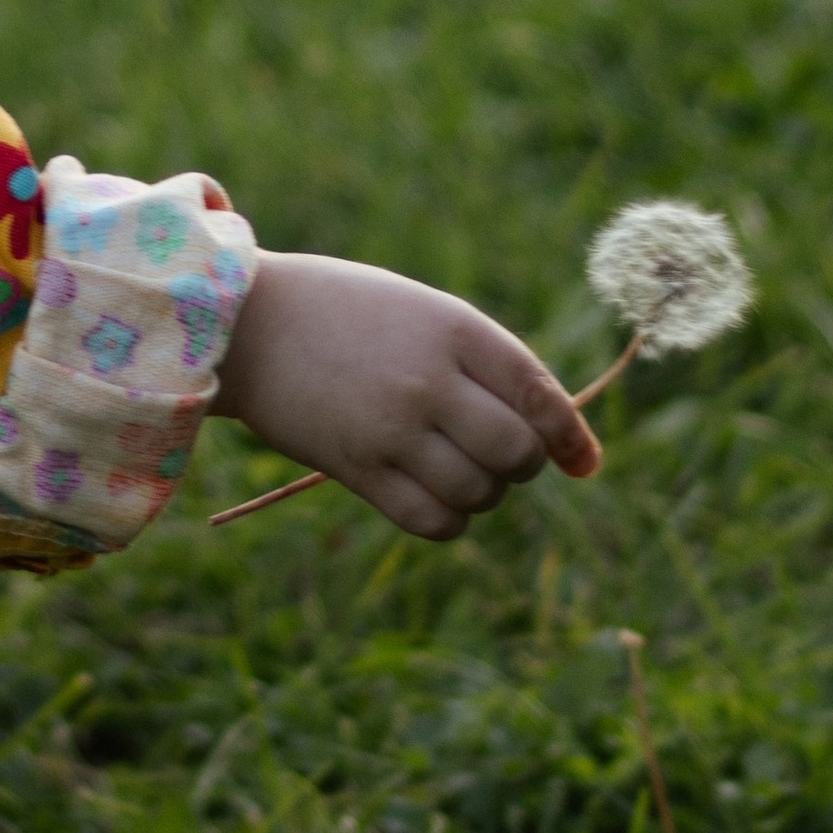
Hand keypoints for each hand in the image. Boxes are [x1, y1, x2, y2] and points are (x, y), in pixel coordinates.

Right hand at [210, 249, 600, 539]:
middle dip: (523, 464)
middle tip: (500, 455)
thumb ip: (482, 360)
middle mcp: (431, 381)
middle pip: (517, 452)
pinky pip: (433, 520)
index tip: (583, 461)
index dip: (570, 435)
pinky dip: (450, 521)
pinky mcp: (358, 468)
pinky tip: (440, 502)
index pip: (540, 395)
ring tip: (460, 471)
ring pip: (479, 492)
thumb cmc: (346, 311)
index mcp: (455, 329)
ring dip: (484, 494)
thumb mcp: (423, 312)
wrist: (249, 322)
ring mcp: (393, 428)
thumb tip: (547, 433)